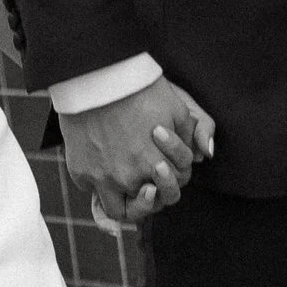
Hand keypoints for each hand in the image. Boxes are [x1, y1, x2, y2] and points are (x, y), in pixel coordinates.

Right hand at [62, 76, 213, 226]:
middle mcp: (128, 178)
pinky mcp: (79, 172)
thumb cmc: (141, 90)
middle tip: (152, 181)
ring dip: (127, 202)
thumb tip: (206, 153)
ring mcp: (100, 179)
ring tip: (128, 184)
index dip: (173, 177)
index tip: (165, 163)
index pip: (172, 189)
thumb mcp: (177, 109)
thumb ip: (194, 134)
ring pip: (116, 211)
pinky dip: (100, 184)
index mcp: (155, 167)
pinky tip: (105, 163)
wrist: (98, 76)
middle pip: (146, 206)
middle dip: (154, 195)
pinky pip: (91, 190)